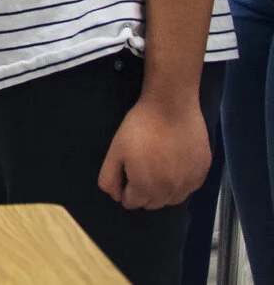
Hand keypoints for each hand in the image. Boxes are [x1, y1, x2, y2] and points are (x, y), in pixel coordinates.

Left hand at [98, 94, 209, 209]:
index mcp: (146, 187)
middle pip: (152, 204)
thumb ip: (110, 178)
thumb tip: (116, 196)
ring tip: (156, 167)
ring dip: (162, 191)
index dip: (125, 189)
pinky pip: (188, 188)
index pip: (132, 203)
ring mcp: (189, 183)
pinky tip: (173, 164)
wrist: (171, 107)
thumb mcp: (115, 151)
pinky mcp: (202, 172)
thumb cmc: (140, 127)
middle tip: (140, 168)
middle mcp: (170, 191)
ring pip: (171, 199)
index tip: (126, 173)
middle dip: (142, 192)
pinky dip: (179, 183)